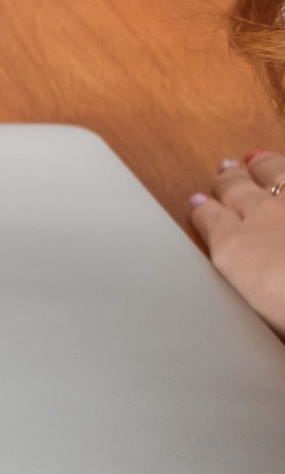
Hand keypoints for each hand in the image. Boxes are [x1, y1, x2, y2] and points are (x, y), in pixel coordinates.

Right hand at [193, 151, 284, 331]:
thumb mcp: (251, 314)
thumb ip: (237, 281)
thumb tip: (230, 292)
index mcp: (235, 247)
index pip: (210, 219)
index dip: (203, 210)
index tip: (197, 203)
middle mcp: (263, 218)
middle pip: (239, 191)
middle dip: (229, 181)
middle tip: (225, 169)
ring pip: (275, 175)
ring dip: (263, 166)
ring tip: (256, 159)